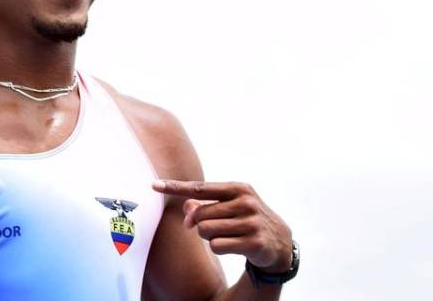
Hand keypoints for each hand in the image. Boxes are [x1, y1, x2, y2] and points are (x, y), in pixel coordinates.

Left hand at [153, 179, 293, 271]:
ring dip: (210, 237)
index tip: (154, 185)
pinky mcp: (253, 242)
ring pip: (206, 231)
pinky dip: (218, 248)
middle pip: (199, 215)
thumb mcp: (229, 206)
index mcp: (238, 189)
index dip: (175, 187)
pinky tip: (233, 246)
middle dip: (200, 225)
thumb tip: (185, 207)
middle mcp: (246, 202)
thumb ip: (204, 204)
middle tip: (214, 228)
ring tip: (228, 236)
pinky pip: (217, 246)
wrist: (279, 242)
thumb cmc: (246, 219)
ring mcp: (251, 222)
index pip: (200, 187)